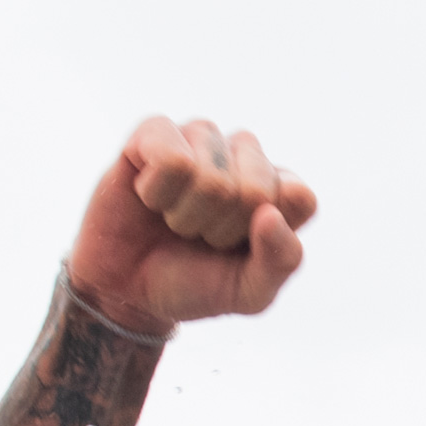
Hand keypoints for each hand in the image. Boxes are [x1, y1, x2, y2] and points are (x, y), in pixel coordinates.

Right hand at [67, 115, 320, 329]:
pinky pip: (172, 159)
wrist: (127, 289)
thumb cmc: (194, 284)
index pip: (297, 196)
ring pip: (211, 176)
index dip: (264, 235)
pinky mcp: (156, 132)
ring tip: (175, 219)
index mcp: (279, 188)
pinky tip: (150, 196)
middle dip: (222, 229)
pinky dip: (157, 193)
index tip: (239, 249)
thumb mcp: (249, 292)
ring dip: (187, 215)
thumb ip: (280, 261)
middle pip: (254, 189)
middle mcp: (245, 155)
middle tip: (200, 236)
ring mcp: (201, 139)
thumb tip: (269, 213)